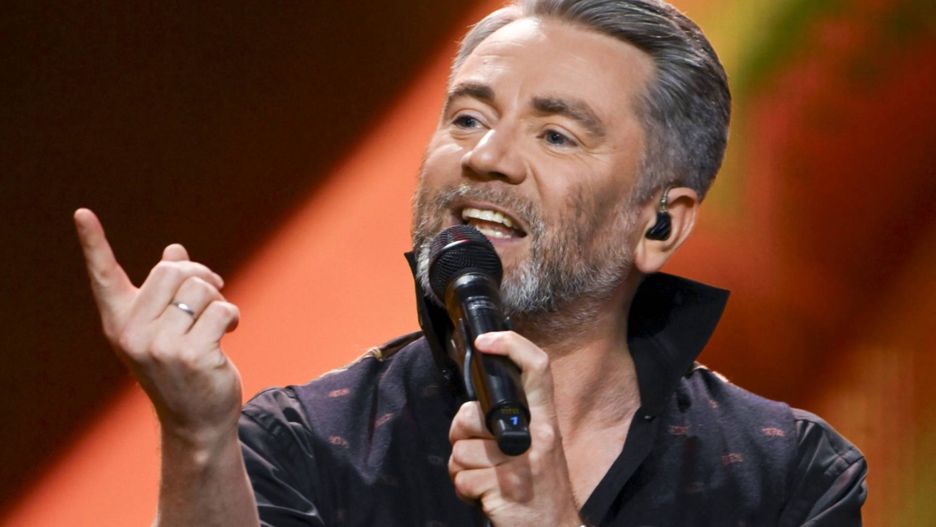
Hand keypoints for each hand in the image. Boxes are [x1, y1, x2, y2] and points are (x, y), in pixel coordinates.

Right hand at [74, 208, 242, 445]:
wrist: (196, 420)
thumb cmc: (183, 368)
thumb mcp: (168, 328)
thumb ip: (168, 292)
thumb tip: (174, 250)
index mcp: (120, 322)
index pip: (105, 276)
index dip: (94, 243)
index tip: (82, 213)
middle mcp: (132, 333)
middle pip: (173, 270)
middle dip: (200, 275)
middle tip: (212, 291)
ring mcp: (160, 346)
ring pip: (201, 288)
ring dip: (218, 299)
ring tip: (216, 321)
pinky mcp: (191, 355)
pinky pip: (222, 309)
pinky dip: (231, 316)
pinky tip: (227, 333)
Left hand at [448, 331, 581, 526]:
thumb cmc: (540, 489)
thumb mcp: (538, 448)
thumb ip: (511, 426)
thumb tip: (471, 410)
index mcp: (545, 423)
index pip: (538, 369)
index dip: (511, 345)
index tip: (485, 341)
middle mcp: (537, 439)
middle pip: (471, 414)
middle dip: (460, 434)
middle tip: (477, 452)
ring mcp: (520, 465)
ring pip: (459, 452)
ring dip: (463, 470)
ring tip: (486, 480)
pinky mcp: (504, 491)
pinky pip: (461, 480)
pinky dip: (465, 492)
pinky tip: (485, 497)